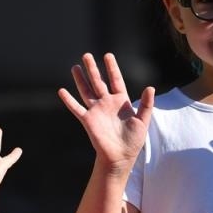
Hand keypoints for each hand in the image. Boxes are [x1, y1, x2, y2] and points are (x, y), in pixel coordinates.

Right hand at [59, 52, 152, 169]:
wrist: (120, 156)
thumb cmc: (133, 140)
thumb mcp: (143, 121)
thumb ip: (147, 104)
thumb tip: (150, 87)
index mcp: (120, 101)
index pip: (115, 80)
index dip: (112, 68)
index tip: (107, 55)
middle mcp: (106, 103)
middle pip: (98, 82)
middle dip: (93, 68)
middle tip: (86, 55)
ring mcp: (96, 111)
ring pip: (86, 91)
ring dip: (80, 79)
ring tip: (75, 67)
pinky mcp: (88, 120)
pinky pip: (76, 108)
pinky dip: (69, 100)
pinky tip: (61, 91)